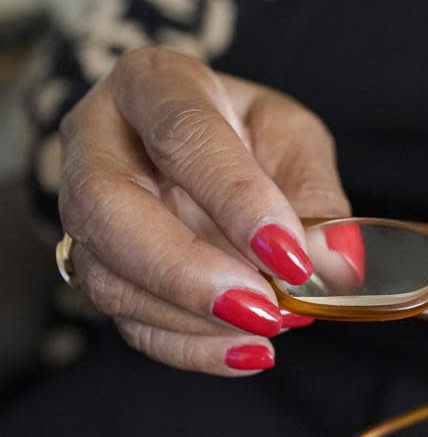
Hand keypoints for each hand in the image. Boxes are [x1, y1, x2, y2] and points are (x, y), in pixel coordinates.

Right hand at [59, 47, 349, 374]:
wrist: (203, 150)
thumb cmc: (249, 134)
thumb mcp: (295, 140)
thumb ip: (316, 195)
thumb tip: (333, 263)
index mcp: (154, 84)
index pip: (182, 135)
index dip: (237, 200)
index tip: (292, 256)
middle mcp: (98, 142)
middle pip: (110, 208)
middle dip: (188, 269)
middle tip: (263, 307)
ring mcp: (84, 210)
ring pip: (107, 274)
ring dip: (191, 318)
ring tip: (266, 329)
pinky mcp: (97, 267)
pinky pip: (127, 319)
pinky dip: (189, 347)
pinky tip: (246, 352)